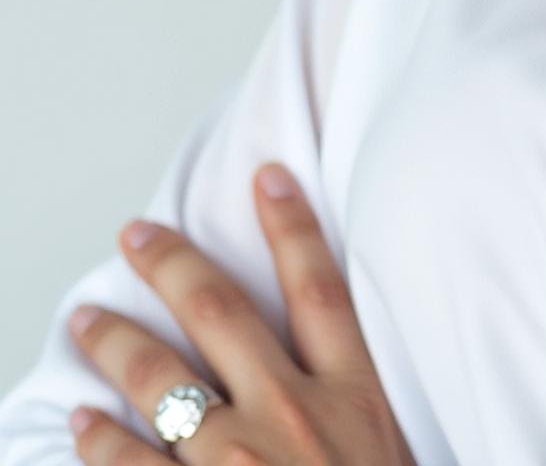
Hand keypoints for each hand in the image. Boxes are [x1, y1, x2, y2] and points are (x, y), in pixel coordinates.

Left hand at [63, 161, 413, 463]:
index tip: (266, 177)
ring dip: (118, 342)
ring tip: (87, 316)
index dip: (291, 225)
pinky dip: (100, 439)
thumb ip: (359, 410)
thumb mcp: (393, 453)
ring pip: (165, 380)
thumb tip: (326, 374)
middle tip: (138, 234)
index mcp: (354, 397)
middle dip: (175, 265)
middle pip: (224, 315)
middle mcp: (294, 415)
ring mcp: (237, 463)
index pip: (319, 288)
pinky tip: (83, 420)